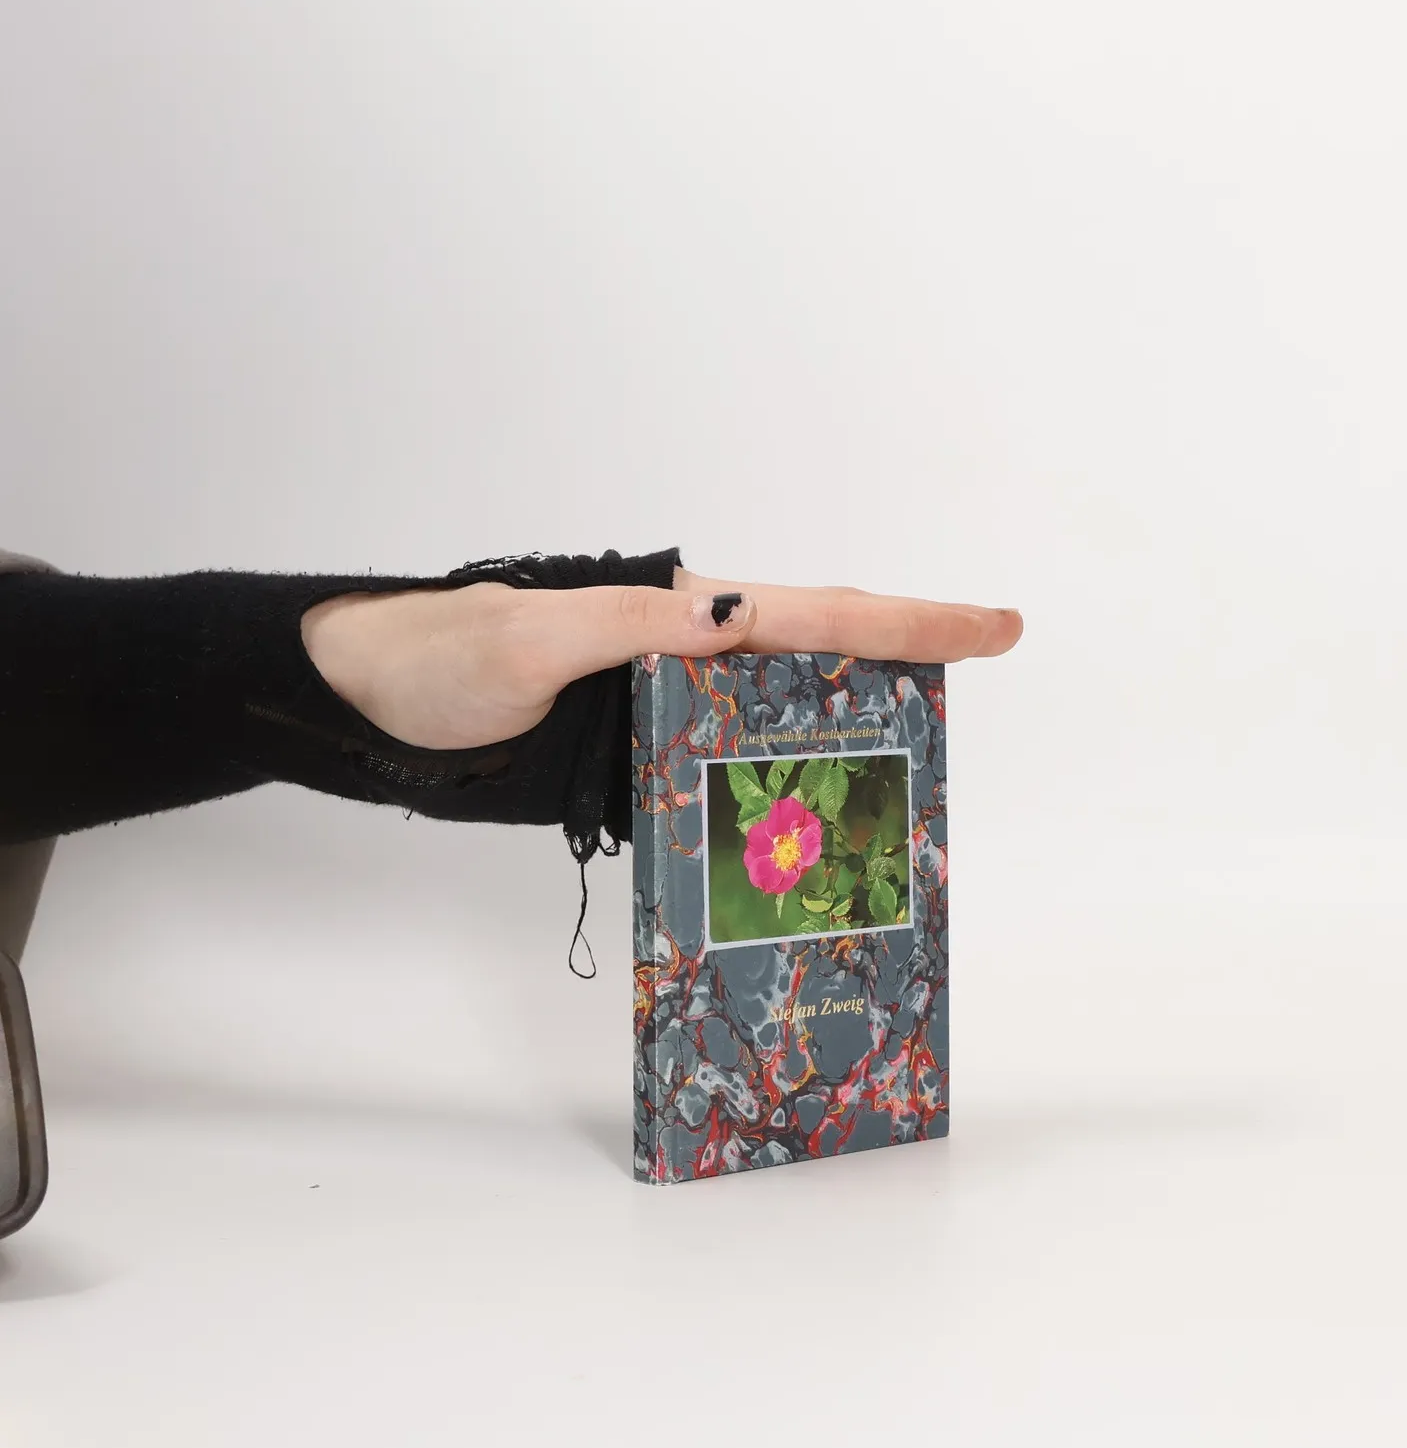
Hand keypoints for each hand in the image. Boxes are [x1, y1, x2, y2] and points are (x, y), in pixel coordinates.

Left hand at [301, 567, 1021, 751]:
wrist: (366, 706)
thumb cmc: (434, 661)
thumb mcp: (530, 637)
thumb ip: (633, 626)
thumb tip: (737, 610)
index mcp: (678, 608)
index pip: (818, 614)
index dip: (914, 622)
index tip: (998, 625)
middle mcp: (688, 653)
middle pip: (824, 665)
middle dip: (906, 682)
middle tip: (966, 725)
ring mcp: (668, 706)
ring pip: (784, 726)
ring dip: (847, 754)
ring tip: (911, 799)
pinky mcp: (641, 754)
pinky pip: (729, 776)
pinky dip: (777, 801)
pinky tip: (807, 838)